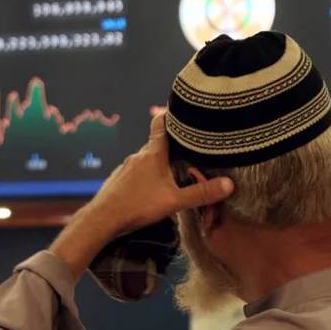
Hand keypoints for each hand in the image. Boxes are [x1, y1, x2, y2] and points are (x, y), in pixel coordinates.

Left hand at [88, 113, 233, 234]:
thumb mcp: (174, 201)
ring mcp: (126, 168)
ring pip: (147, 160)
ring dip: (159, 163)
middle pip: (157, 144)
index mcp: (153, 154)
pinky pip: (137, 173)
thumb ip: (201, 193)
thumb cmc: (137, 206)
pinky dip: (147, 176)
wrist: (101, 219)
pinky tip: (152, 190)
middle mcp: (138, 156)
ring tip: (174, 172)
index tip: (180, 109)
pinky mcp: (119, 181)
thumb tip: (229, 184)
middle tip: (189, 148)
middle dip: (172, 145)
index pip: (161, 124)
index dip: (171, 115)